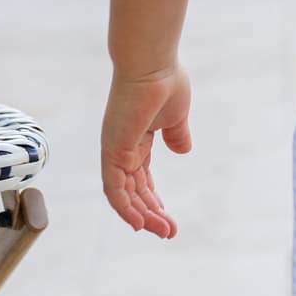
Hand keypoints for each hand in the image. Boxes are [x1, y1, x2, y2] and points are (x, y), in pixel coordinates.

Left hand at [100, 64, 188, 235]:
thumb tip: (183, 150)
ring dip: (143, 215)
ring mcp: (115, 150)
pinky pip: (115, 188)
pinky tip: (140, 223)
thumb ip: (177, 134)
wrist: (154, 64)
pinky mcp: (112, 150)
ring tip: (163, 232)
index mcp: (136, 140)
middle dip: (151, 213)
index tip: (167, 217)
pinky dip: (125, 207)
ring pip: (125, 194)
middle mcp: (121, 148)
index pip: (141, 178)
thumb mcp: (176, 116)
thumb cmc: (166, 82)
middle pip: (133, 190)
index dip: (152, 200)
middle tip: (169, 232)